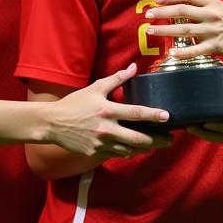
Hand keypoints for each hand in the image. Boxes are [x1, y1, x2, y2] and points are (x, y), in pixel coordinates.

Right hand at [46, 63, 171, 160]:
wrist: (52, 123)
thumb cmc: (74, 104)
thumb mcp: (95, 88)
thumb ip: (116, 79)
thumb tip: (133, 67)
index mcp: (108, 110)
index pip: (136, 113)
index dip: (154, 115)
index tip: (167, 117)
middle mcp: (107, 129)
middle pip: (138, 138)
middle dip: (157, 140)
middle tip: (170, 139)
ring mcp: (101, 143)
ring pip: (130, 150)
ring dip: (144, 148)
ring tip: (156, 144)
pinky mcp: (96, 153)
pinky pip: (117, 155)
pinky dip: (128, 152)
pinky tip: (134, 149)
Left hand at [144, 0, 222, 59]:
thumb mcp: (219, 5)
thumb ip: (201, 4)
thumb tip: (179, 2)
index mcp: (212, 2)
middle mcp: (211, 15)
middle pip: (182, 11)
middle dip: (162, 12)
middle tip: (148, 14)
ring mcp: (212, 31)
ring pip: (184, 30)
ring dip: (165, 30)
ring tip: (151, 30)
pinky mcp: (215, 46)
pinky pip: (196, 50)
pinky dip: (183, 52)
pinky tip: (171, 52)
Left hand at [188, 85, 222, 148]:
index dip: (222, 128)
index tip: (207, 123)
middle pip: (220, 137)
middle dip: (203, 133)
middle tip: (187, 125)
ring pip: (214, 138)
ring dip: (200, 133)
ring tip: (185, 124)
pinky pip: (214, 137)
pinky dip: (203, 131)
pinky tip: (191, 124)